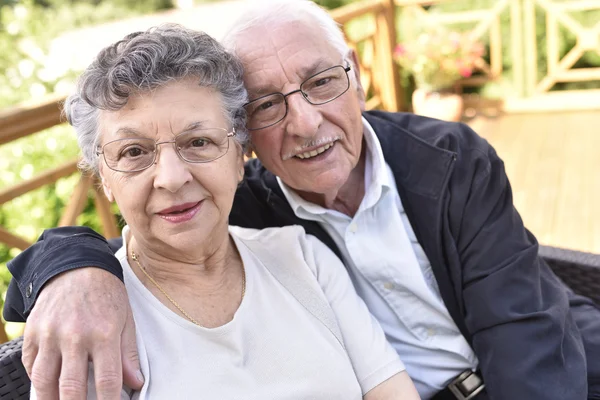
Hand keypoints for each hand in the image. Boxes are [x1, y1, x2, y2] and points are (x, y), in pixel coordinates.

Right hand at [23, 267, 142, 398]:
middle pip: (71, 388)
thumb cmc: (107, 295)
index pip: (107, 381)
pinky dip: (38, 381)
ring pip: (44, 382)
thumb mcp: (126, 320)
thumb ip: (129, 353)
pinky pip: (31, 365)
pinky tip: (48, 387)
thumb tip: (136, 383)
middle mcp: (75, 335)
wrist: (78, 266)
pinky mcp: (33, 332)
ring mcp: (50, 334)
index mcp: (104, 333)